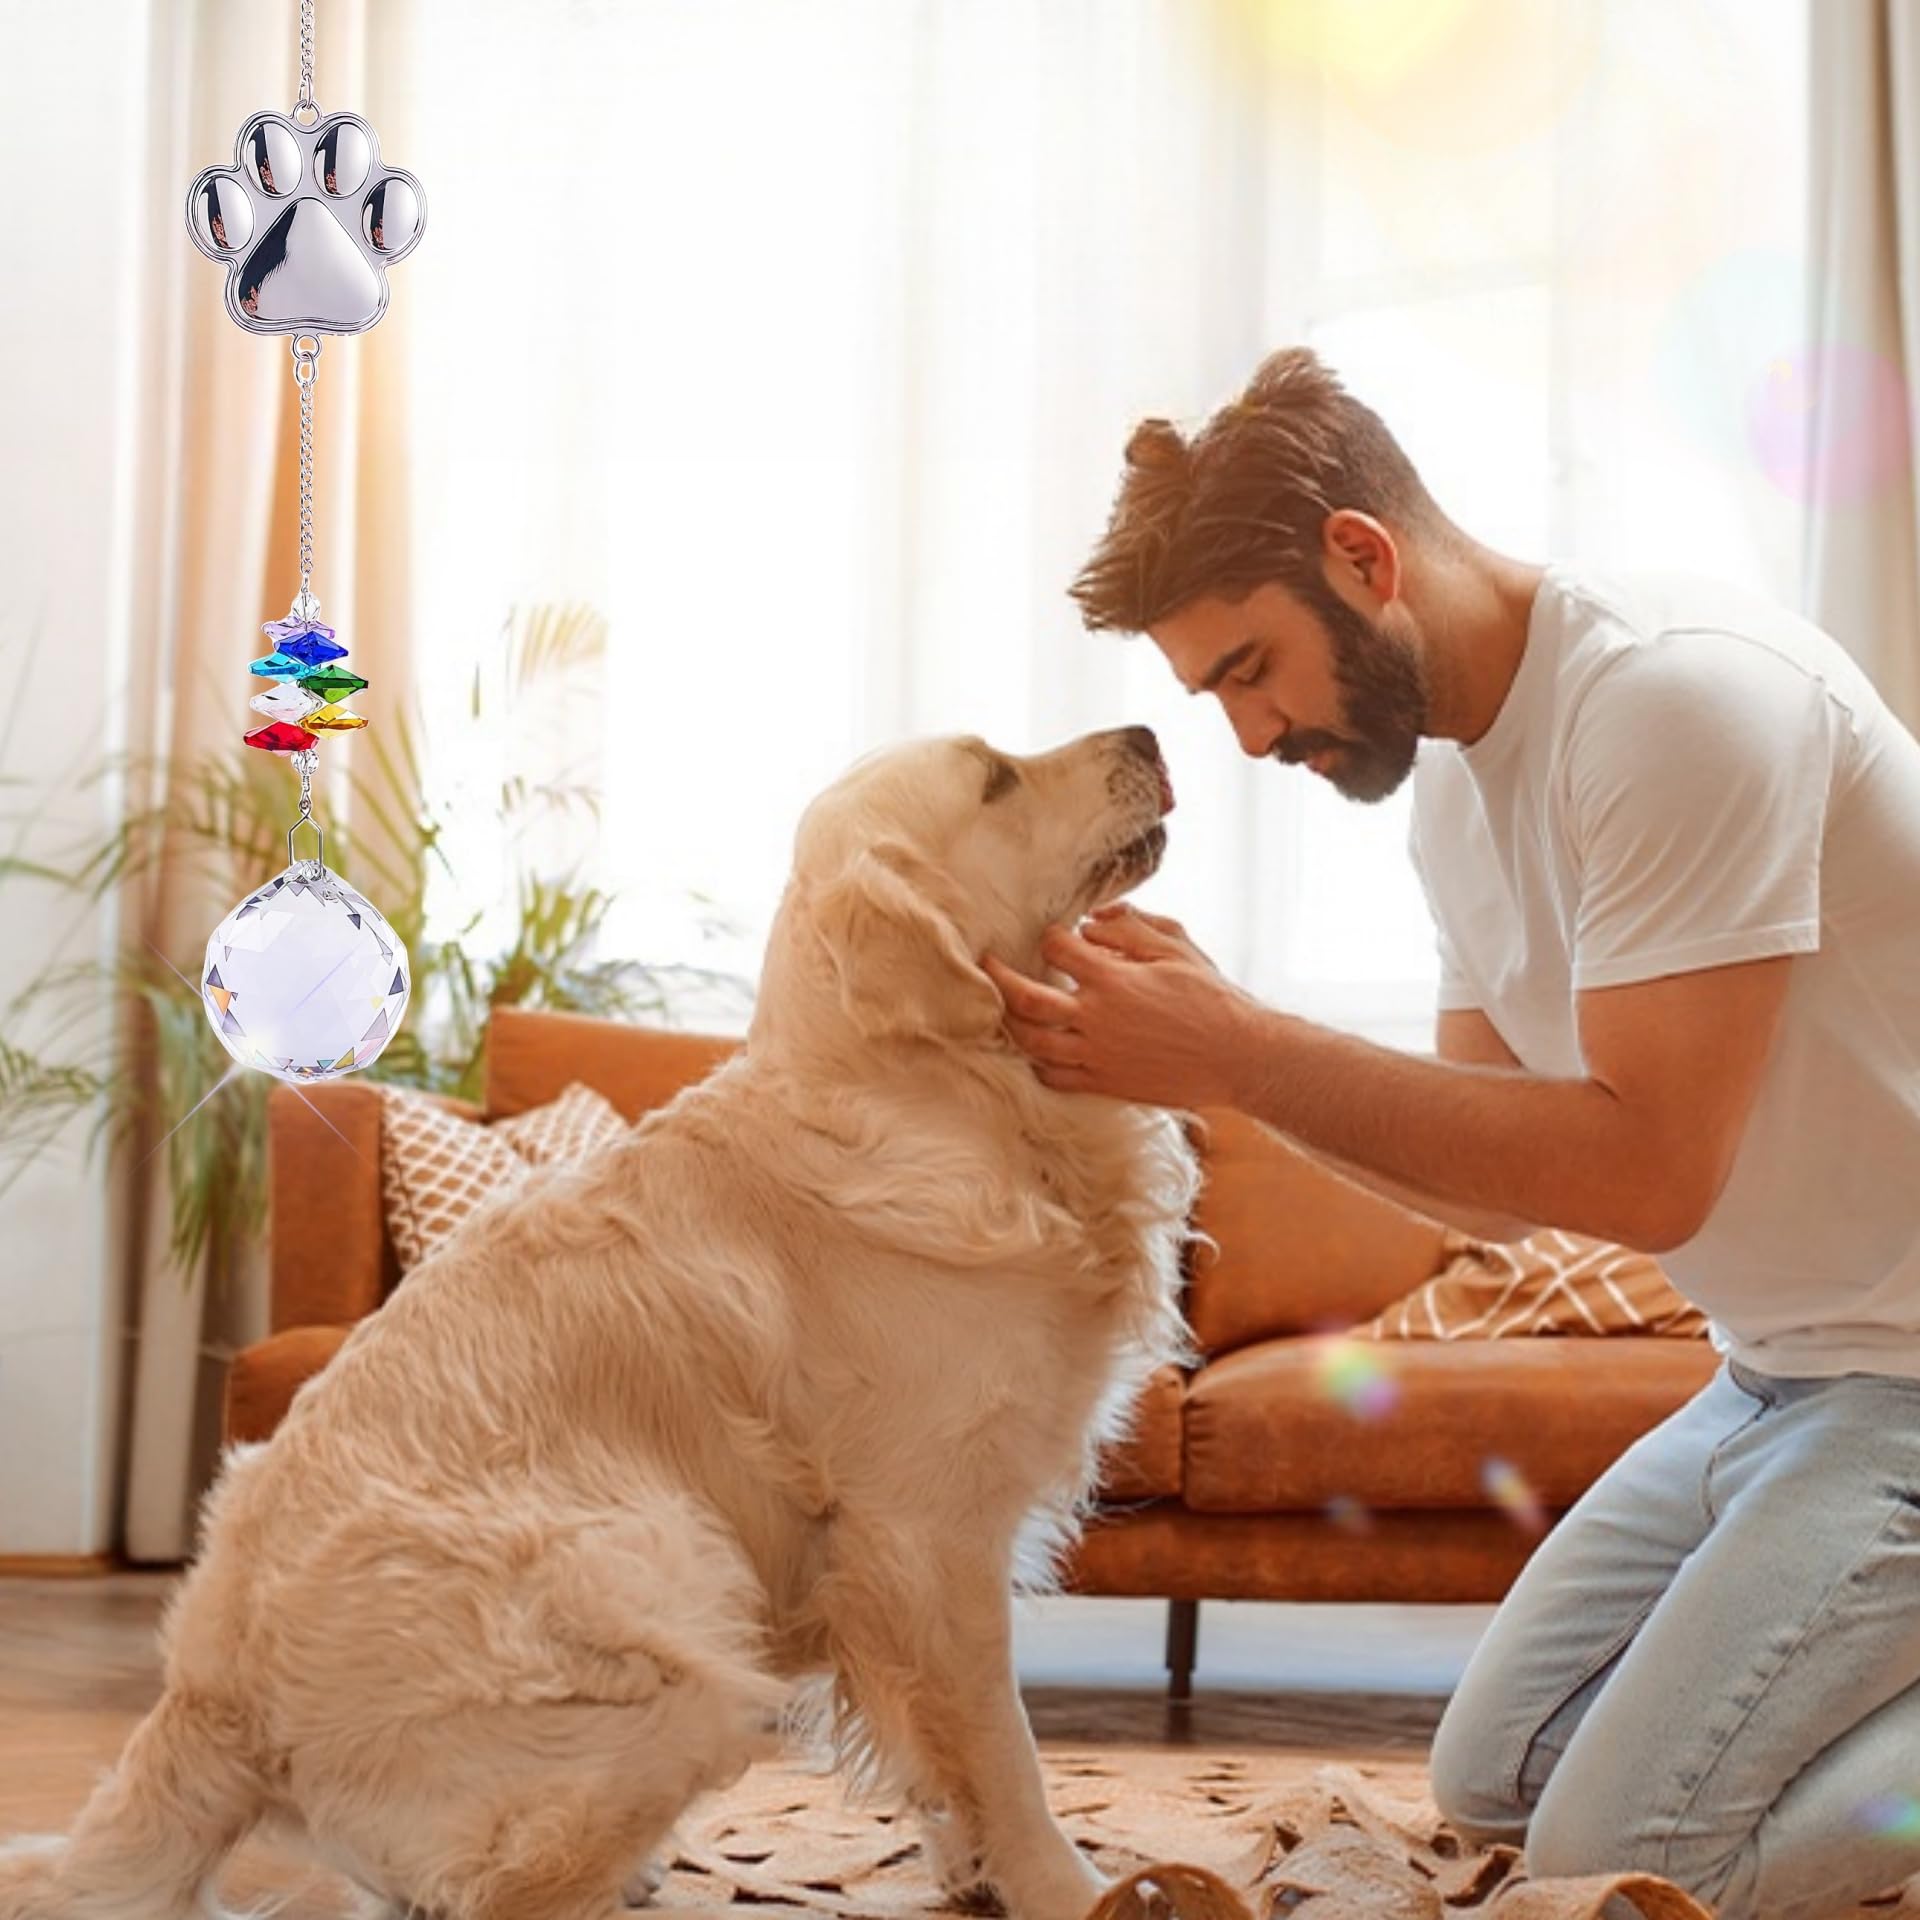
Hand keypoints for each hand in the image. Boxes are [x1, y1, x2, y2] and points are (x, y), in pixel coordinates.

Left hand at [980, 904, 1260, 1108]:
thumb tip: (1093, 920)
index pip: (1057, 949)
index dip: (1052, 937)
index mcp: (1113, 979)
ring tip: (1002, 1009)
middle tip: (986, 964)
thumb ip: (1132, 928)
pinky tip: (1036, 1052)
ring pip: (1032, 1041)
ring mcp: (1096, 1054)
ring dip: (1011, 1022)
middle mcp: (1096, 1017)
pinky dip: (1038, 1063)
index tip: (1055, 936)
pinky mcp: (1104, 1083)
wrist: (1237, 1055)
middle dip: (998, 978)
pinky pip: (1055, 1076)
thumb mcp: (1177, 948)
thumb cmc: (1212, 998)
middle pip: (1025, 998)